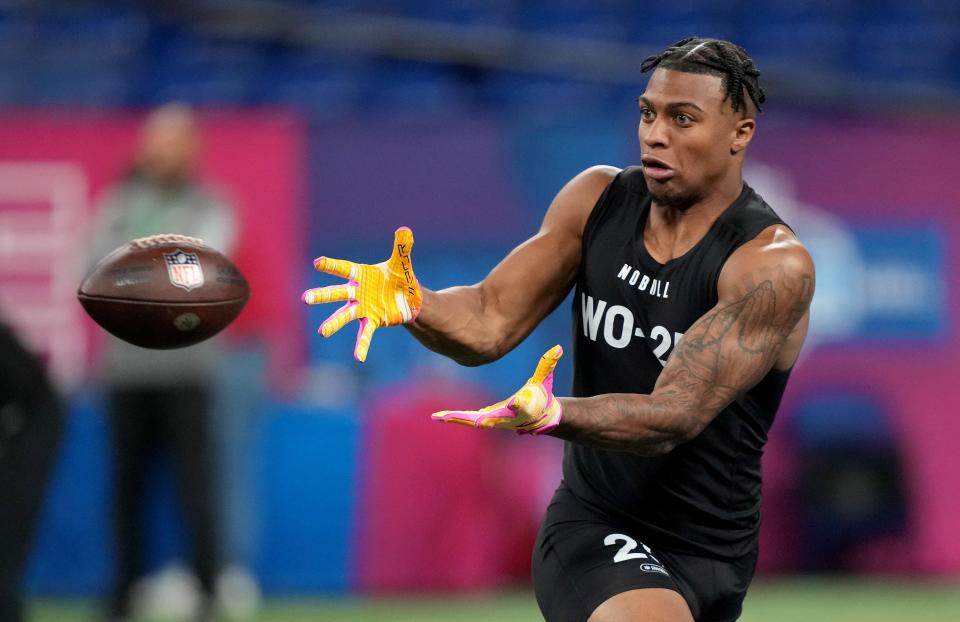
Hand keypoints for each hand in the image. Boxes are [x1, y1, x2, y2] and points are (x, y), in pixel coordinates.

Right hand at [303, 227, 421, 361]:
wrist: (408, 297)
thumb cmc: (399, 278)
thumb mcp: (401, 263)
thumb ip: (401, 248)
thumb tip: (405, 230)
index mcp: (361, 275)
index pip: (343, 269)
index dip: (331, 266)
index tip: (318, 263)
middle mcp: (357, 292)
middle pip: (336, 293)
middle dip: (322, 295)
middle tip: (306, 298)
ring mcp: (362, 308)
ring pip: (345, 315)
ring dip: (334, 323)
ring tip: (322, 332)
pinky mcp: (372, 321)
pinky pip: (364, 334)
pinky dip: (361, 345)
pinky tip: (358, 357)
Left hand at [432, 345, 563, 434]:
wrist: (541, 416)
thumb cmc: (542, 397)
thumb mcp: (544, 381)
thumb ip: (548, 364)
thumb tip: (557, 348)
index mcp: (518, 407)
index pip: (512, 405)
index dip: (508, 403)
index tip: (502, 401)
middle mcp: (503, 417)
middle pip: (480, 418)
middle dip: (462, 418)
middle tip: (442, 417)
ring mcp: (494, 419)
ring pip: (472, 420)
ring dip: (455, 419)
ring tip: (437, 417)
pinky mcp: (489, 418)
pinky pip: (471, 418)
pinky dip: (458, 418)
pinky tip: (444, 417)